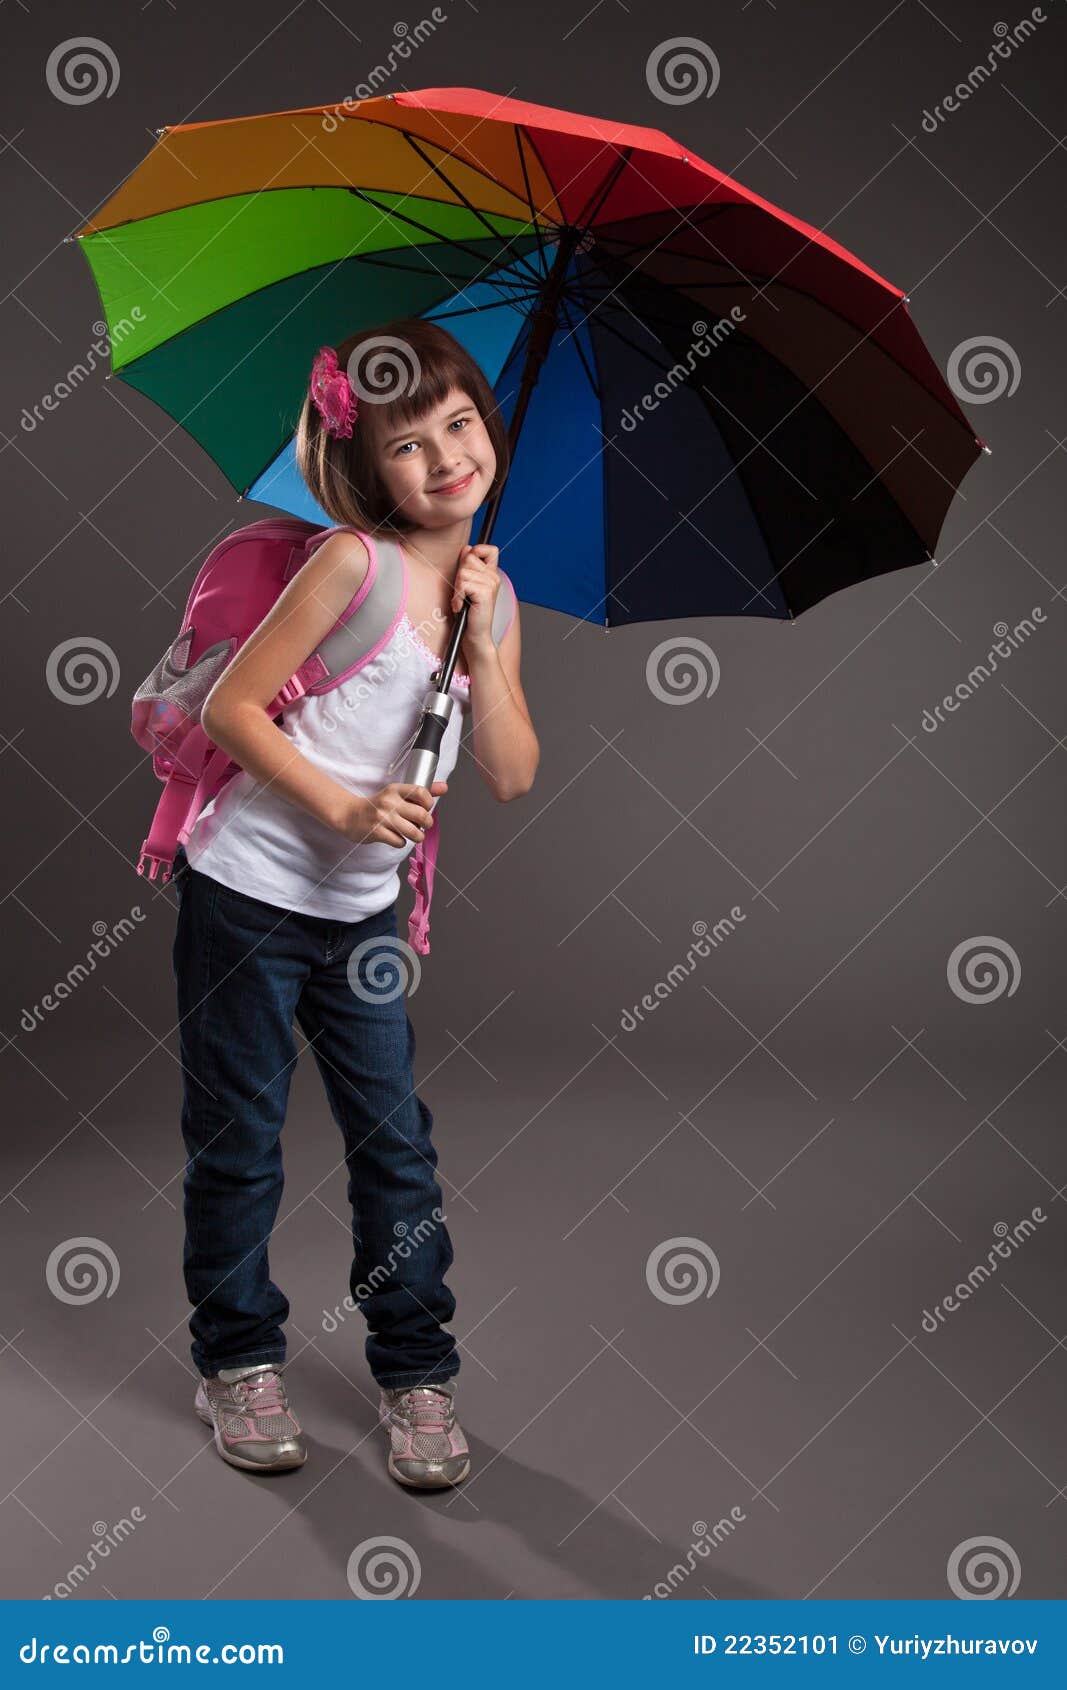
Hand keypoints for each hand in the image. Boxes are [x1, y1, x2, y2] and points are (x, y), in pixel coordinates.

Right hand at [340, 780, 447, 846]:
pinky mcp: (377, 832)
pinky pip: (400, 842)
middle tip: (424, 825)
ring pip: (413, 832)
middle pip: (421, 815)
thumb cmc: (377, 806)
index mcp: (395, 790)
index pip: (421, 792)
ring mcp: (382, 818)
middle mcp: (389, 802)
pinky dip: (401, 842)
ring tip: (415, 835)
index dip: (429, 802)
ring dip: (418, 837)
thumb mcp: (397, 794)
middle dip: (427, 824)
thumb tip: (444, 787)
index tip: (426, 808)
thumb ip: (420, 792)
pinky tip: (396, 837)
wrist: (349, 815)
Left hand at [452, 543, 499, 658]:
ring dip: (457, 588)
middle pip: (469, 558)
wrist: (475, 635)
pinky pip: (463, 584)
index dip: (476, 552)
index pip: (489, 548)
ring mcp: (491, 584)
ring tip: (461, 601)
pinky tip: (461, 607)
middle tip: (462, 593)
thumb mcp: (466, 585)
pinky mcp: (486, 593)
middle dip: (459, 574)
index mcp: (491, 574)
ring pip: (463, 572)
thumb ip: (467, 566)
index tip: (468, 569)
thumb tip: (467, 548)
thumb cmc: (468, 613)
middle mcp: (494, 577)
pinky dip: (457, 597)